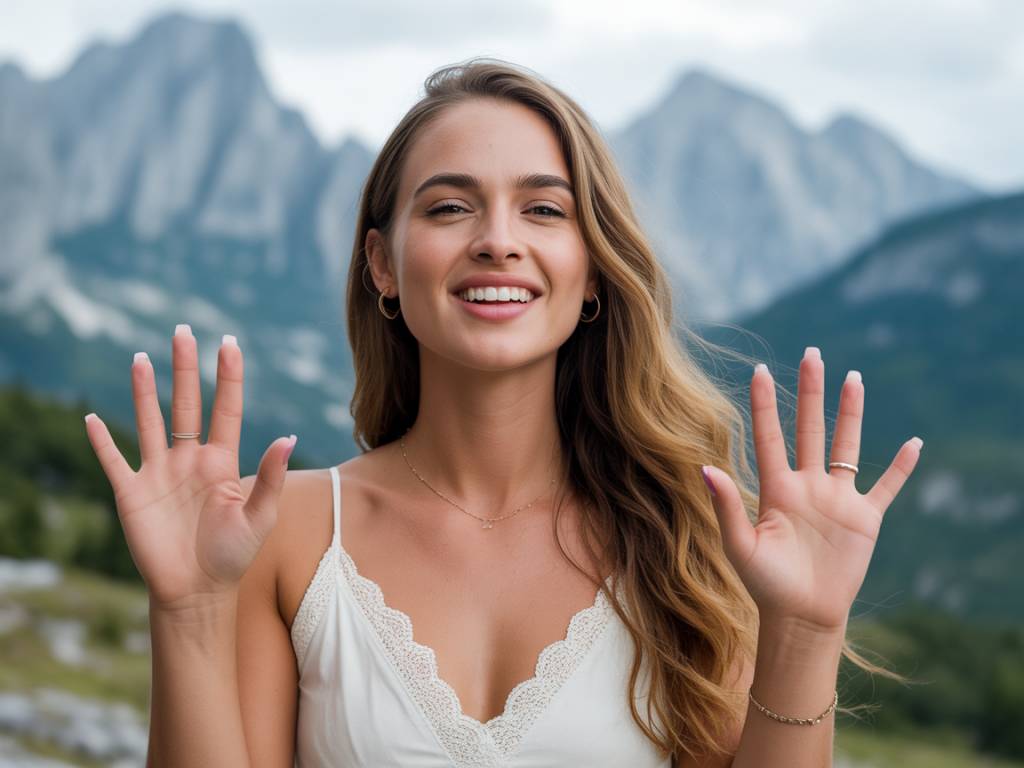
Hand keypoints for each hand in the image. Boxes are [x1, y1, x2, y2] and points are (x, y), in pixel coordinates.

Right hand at [83, 325, 296, 613]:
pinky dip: (101, 441)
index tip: (229, 342)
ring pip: (149, 421)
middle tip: (182, 330)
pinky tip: (91, 417)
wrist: (198, 591)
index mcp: (222, 461)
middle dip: (184, 368)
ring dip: (143, 391)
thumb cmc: (234, 555)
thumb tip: (289, 436)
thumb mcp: (260, 516)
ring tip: (139, 357)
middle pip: (186, 403)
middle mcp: (190, 459)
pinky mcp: (132, 493)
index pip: (226, 408)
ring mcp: (159, 473)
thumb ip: (271, 476)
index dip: (227, 376)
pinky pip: (113, 460)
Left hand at [702, 347, 921, 633]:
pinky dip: (900, 468)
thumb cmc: (766, 584)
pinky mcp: (864, 519)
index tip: (759, 370)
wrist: (801, 616)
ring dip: (851, 413)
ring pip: (846, 446)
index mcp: (776, 489)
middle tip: (812, 353)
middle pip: (811, 428)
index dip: (765, 404)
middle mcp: (807, 486)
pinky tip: (913, 444)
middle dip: (811, 392)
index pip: (769, 436)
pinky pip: (885, 488)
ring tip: (853, 378)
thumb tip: (704, 467)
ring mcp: (837, 499)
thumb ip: (724, 505)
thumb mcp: (740, 545)